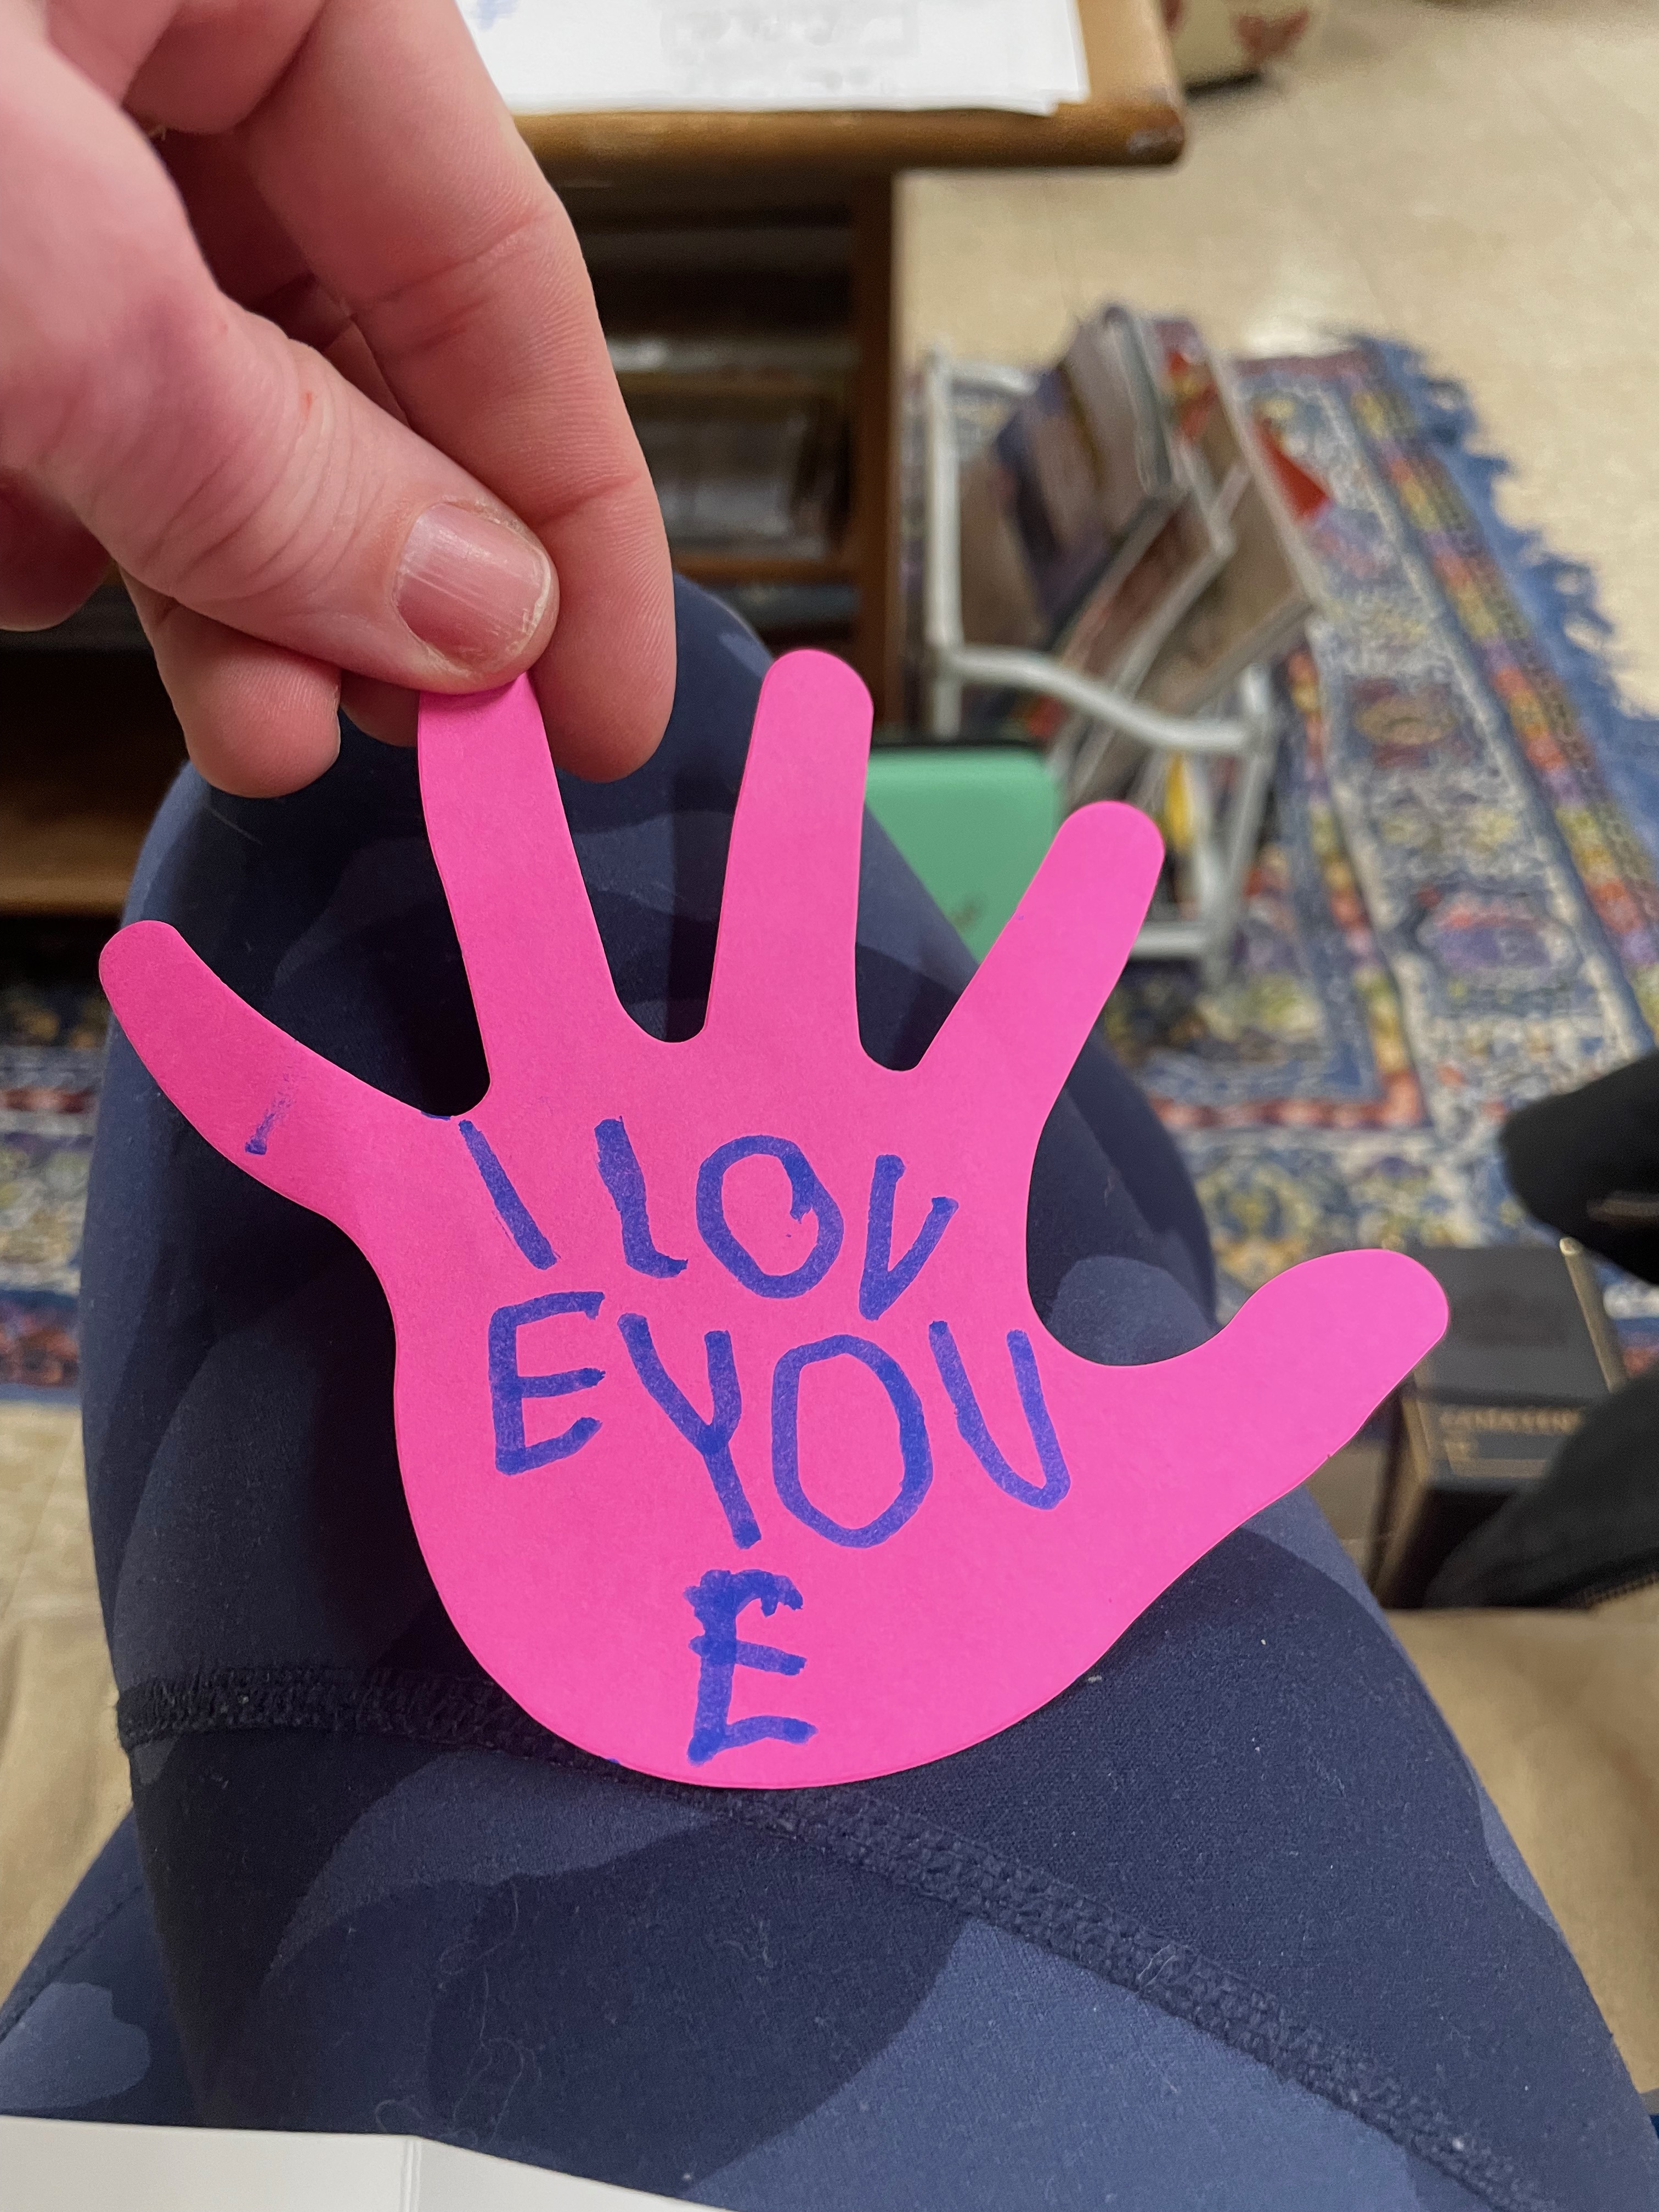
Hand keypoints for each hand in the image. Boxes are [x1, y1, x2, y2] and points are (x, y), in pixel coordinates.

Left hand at [0, 0, 672, 794]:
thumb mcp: (36, 274)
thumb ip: (260, 455)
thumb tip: (478, 613)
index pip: (493, 251)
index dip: (578, 506)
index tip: (608, 703)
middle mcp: (153, 28)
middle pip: (352, 340)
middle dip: (379, 571)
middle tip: (418, 738)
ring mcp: (28, 124)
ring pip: (194, 388)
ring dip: (225, 582)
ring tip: (256, 721)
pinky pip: (51, 385)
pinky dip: (62, 509)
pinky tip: (46, 574)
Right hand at [100, 654, 1445, 1786]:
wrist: (752, 1709)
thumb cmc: (927, 1604)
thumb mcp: (1113, 1504)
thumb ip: (1254, 1393)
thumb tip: (1416, 1302)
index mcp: (894, 1180)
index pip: (1003, 1021)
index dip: (1069, 931)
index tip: (1125, 836)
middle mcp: (741, 1146)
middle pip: (752, 928)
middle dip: (777, 804)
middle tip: (803, 672)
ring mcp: (594, 1188)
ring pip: (529, 968)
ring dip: (488, 847)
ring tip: (450, 706)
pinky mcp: (466, 1262)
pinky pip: (332, 1138)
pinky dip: (245, 1067)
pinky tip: (151, 978)